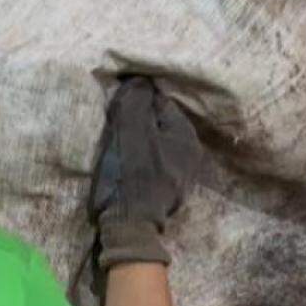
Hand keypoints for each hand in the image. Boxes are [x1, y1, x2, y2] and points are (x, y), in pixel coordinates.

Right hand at [89, 77, 205, 268]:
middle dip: (138, 119)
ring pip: (155, 142)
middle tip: (115, 123)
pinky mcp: (168, 191)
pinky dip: (141, 157)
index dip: (135, 99)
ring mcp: (181, 174)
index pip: (158, 101)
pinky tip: (127, 163)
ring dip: (138, 139)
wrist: (130, 227)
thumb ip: (135, 100)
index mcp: (185, 134)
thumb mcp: (129, 130)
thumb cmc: (130, 175)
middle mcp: (191, 152)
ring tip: (118, 143)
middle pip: (158, 122)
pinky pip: (153, 162)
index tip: (116, 106)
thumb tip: (140, 79)